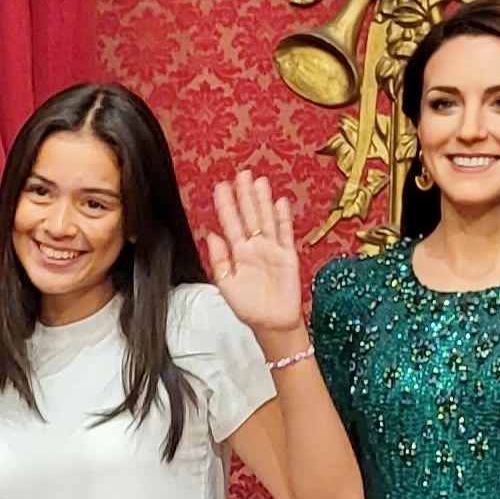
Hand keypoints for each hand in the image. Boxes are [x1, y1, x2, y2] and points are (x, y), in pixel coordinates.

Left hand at [204, 170, 304, 334]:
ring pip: (266, 220)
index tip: (221, 187)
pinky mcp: (288, 256)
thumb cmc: (249, 308)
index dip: (226, 205)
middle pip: (249, 216)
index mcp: (237, 254)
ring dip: (263, 201)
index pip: (230, 224)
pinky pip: (285, 234)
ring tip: (259, 181)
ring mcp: (272, 250)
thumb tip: (211, 236)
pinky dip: (283, 219)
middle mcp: (254, 248)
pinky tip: (280, 203)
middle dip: (245, 195)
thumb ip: (218, 261)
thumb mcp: (226, 285)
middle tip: (241, 174)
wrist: (271, 324)